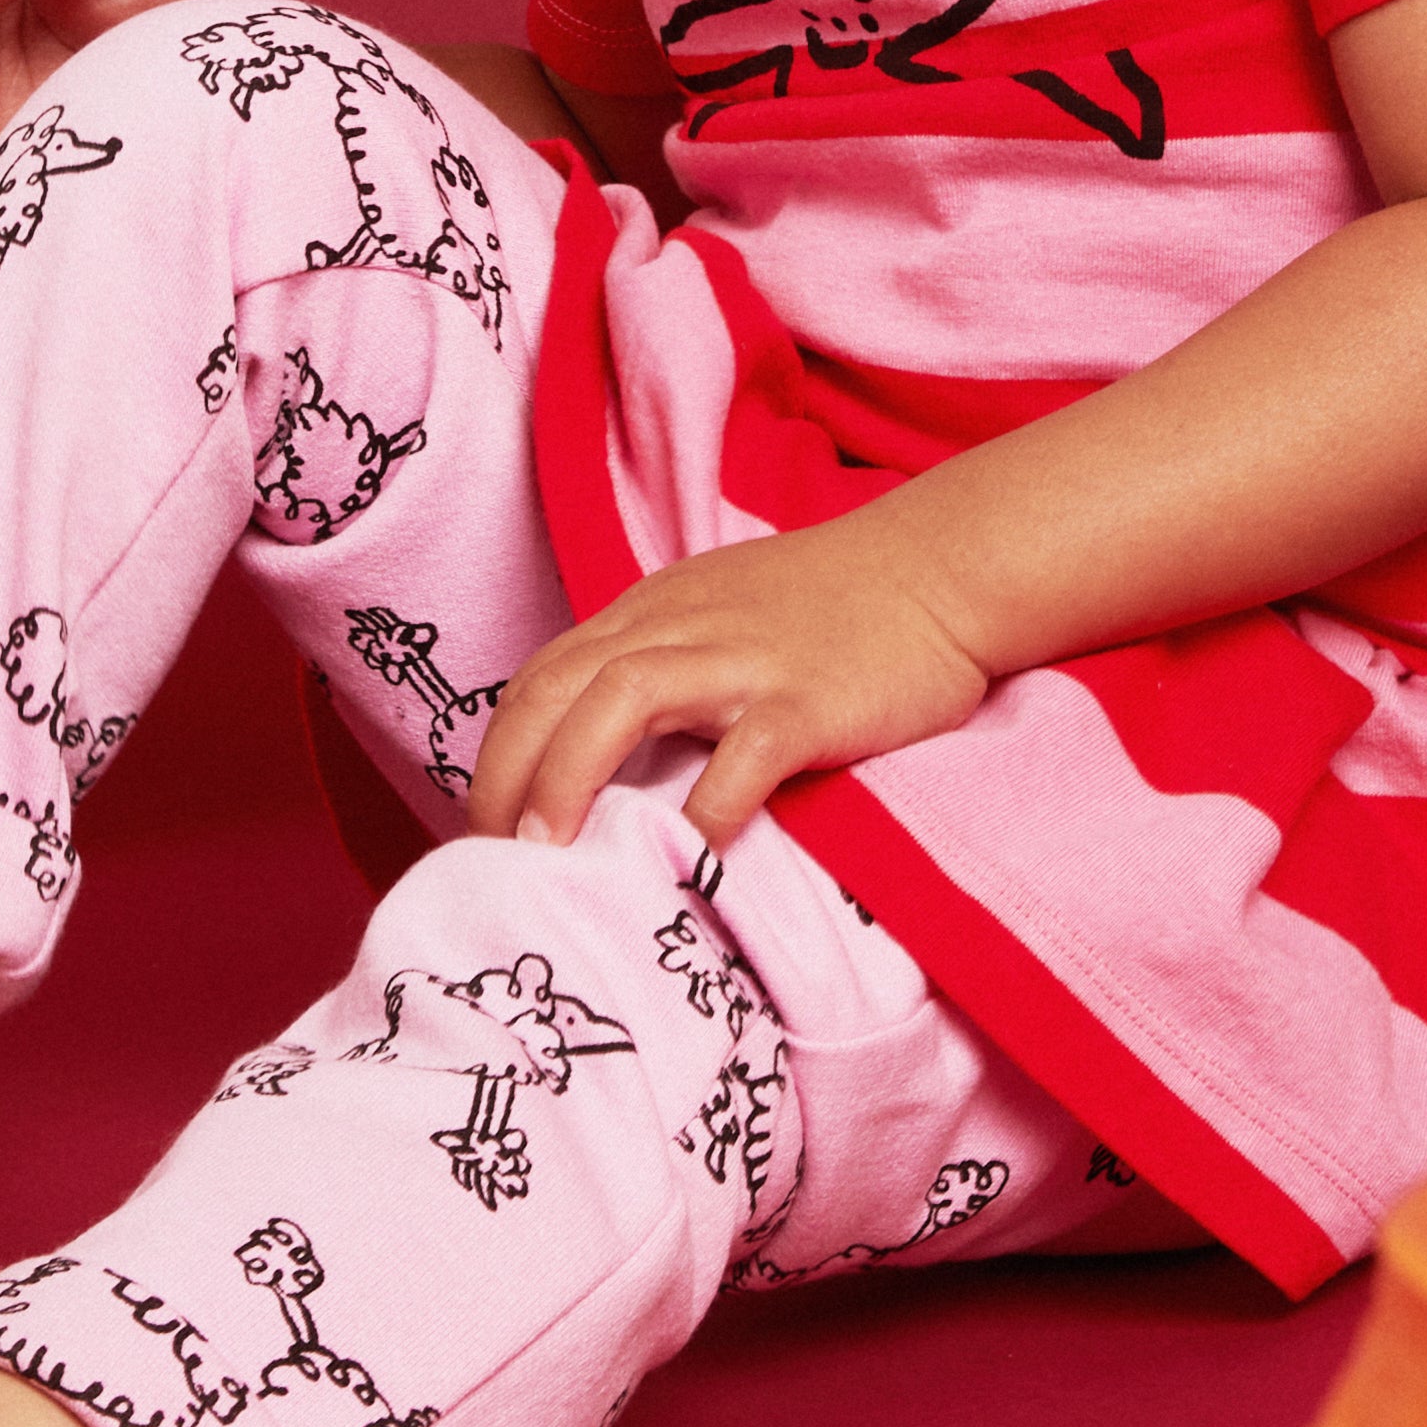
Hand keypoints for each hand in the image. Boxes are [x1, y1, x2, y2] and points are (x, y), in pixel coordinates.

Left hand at [466, 510, 992, 850]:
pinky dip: (705, 805)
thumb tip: (596, 753)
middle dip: (505, 774)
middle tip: (492, 854)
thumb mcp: (717, 615)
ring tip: (549, 854)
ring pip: (620, 701)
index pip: (541, 678)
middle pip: (556, 689)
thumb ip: (656, 665)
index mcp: (650, 614)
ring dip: (568, 779)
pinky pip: (742, 754)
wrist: (939, 572)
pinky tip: (687, 854)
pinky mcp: (808, 700)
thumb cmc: (831, 607)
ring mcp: (743, 661)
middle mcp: (679, 628)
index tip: (487, 824)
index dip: (498, 753)